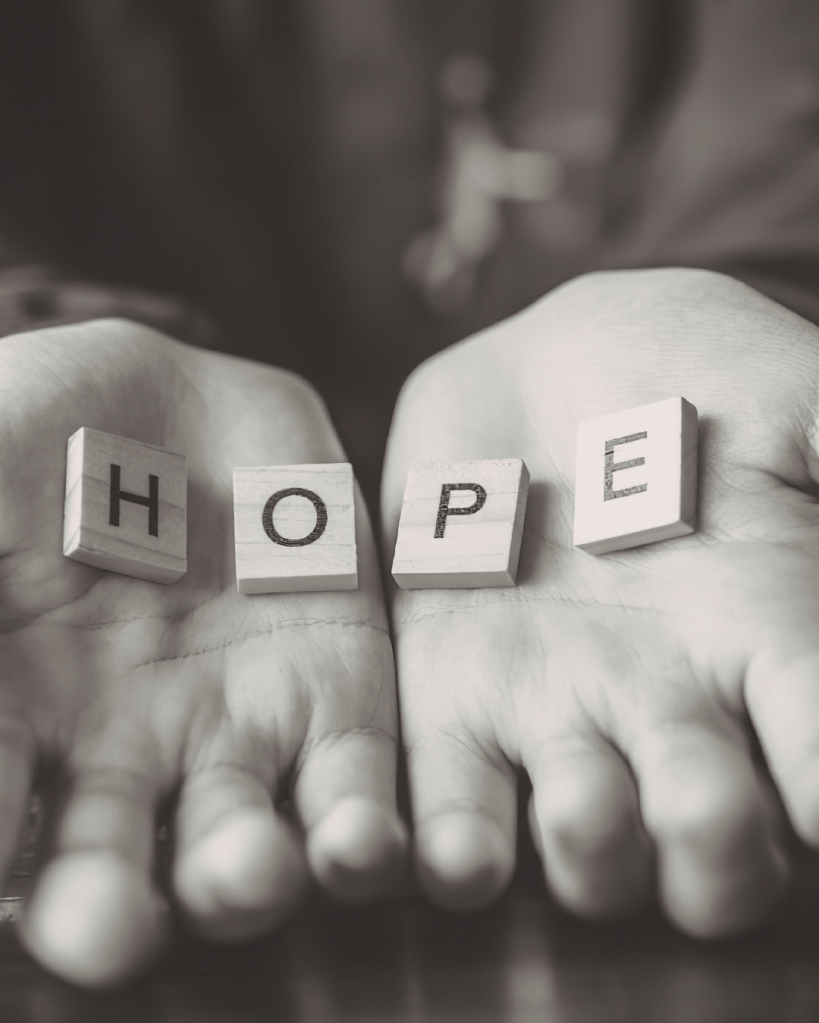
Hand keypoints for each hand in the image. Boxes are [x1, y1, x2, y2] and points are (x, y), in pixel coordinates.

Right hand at [0, 320, 404, 985]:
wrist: (157, 397)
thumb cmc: (26, 442)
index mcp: (13, 727)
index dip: (3, 861)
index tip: (2, 890)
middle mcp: (116, 760)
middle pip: (112, 872)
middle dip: (110, 908)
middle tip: (109, 931)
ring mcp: (229, 731)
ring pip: (240, 841)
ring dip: (245, 873)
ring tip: (247, 873)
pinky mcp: (334, 693)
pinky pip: (351, 777)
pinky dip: (361, 820)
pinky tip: (363, 842)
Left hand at [382, 268, 818, 936]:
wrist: (556, 368)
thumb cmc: (696, 380)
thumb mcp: (795, 403)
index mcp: (773, 646)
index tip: (816, 797)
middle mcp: (672, 711)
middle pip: (709, 857)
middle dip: (713, 857)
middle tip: (702, 806)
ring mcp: (558, 713)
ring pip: (586, 853)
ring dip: (590, 852)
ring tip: (580, 799)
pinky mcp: (449, 696)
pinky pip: (448, 804)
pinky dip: (449, 843)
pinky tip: (452, 848)